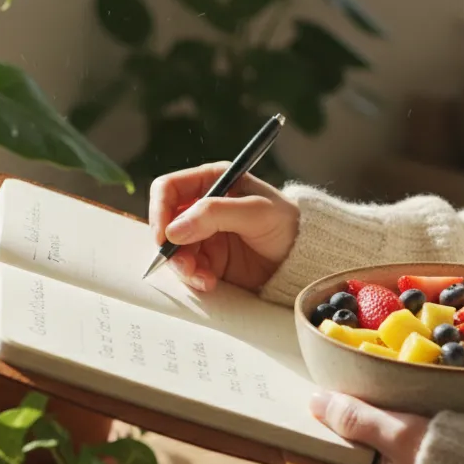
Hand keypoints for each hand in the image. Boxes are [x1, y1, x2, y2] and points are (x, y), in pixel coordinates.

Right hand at [147, 162, 299, 292]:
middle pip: (166, 223)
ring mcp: (204, 235)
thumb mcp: (256, 212)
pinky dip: (194, 278)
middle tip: (186, 265)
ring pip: (173, 250)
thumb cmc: (286, 224)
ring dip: (183, 266)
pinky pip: (187, 269)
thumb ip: (214, 214)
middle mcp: (203, 207)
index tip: (164, 236)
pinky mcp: (209, 260)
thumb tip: (174, 230)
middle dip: (171, 246)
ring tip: (204, 278)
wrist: (304, 259)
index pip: (169, 189)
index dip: (160, 210)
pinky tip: (210, 283)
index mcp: (212, 181)